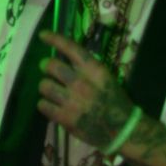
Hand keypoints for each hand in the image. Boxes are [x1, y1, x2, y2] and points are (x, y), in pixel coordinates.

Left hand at [37, 30, 133, 148]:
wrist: (121, 129)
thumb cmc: (114, 101)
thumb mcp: (105, 78)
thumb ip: (86, 68)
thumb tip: (64, 59)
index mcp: (94, 70)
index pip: (71, 48)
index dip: (54, 39)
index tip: (43, 35)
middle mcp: (81, 82)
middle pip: (51, 66)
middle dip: (46, 66)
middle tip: (47, 70)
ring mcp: (72, 101)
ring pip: (44, 86)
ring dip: (46, 87)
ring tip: (51, 90)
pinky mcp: (65, 118)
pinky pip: (43, 105)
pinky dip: (44, 104)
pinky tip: (51, 105)